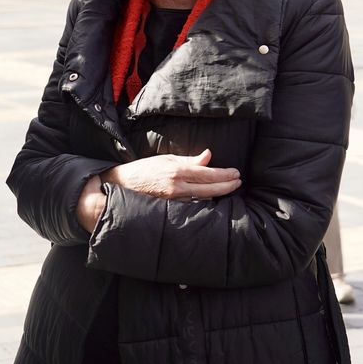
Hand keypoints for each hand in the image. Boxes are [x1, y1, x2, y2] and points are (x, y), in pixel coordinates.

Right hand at [104, 149, 242, 200]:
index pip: (207, 173)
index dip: (224, 174)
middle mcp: (178, 186)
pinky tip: (211, 197)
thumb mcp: (167, 159)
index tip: (236, 173)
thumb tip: (208, 156)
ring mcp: (174, 199)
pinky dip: (204, 200)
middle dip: (227, 185)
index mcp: (177, 171)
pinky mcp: (171, 207)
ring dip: (217, 193)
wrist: (124, 185)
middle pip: (209, 188)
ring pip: (203, 198)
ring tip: (229, 187)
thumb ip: (189, 159)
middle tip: (238, 182)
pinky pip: (193, 204)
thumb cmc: (145, 169)